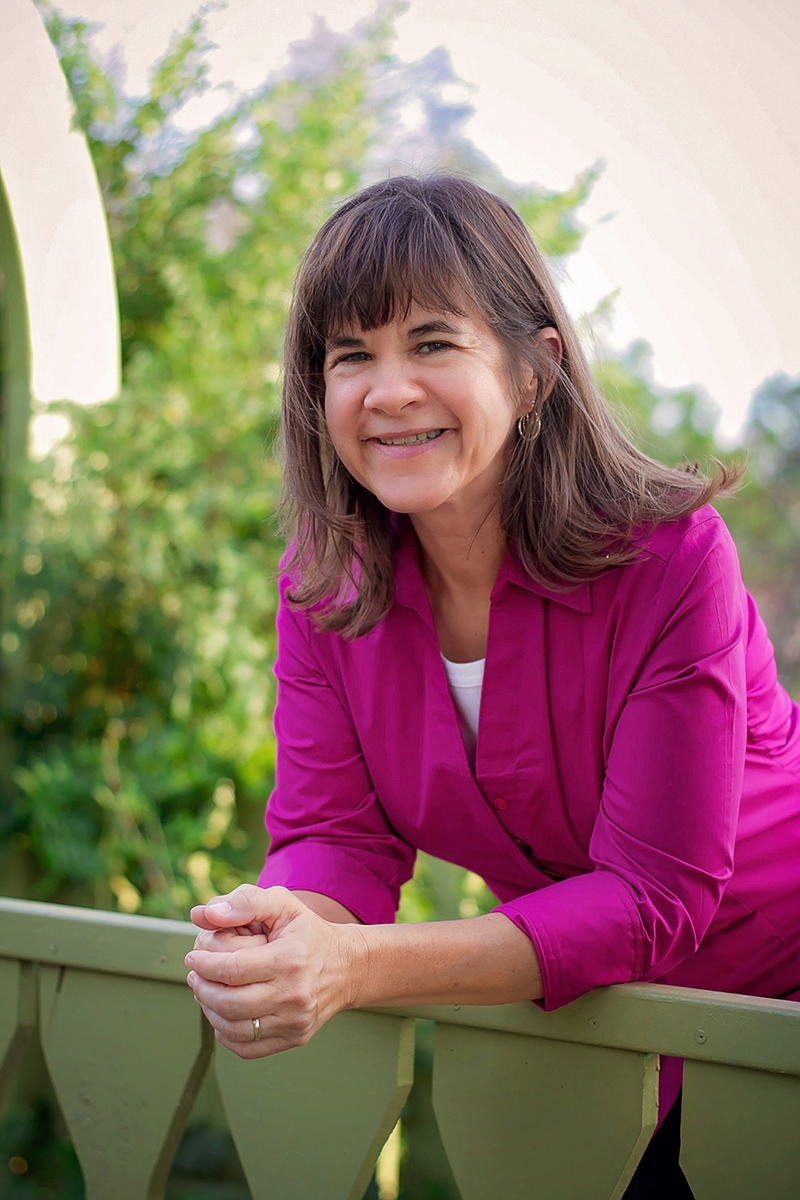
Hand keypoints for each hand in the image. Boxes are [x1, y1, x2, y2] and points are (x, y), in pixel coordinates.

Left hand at [185, 884, 361, 1058]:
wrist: (347, 966)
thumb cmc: (307, 931)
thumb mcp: (282, 903)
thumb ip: (244, 901)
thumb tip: (203, 914)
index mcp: (290, 959)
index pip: (232, 969)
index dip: (204, 964)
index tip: (193, 957)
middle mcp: (295, 994)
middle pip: (230, 1002)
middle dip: (202, 988)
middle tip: (195, 975)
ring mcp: (296, 1021)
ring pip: (235, 1029)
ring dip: (210, 1011)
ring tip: (206, 991)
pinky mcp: (295, 1038)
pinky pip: (249, 1048)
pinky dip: (227, 1034)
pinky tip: (223, 1014)